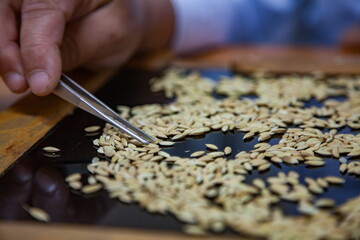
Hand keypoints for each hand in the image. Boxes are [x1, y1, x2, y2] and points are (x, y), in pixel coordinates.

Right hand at [0, 0, 165, 95]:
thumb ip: (77, 48)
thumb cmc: (121, 20)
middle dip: (9, 50)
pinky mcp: (25, 6)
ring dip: (6, 53)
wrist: (123, 13)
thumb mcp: (111, 34)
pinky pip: (7, 25)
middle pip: (7, 8)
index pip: (42, 10)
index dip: (36, 49)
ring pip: (2, 18)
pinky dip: (10, 51)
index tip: (40, 84)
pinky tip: (20, 71)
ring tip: (21, 82)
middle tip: (21, 84)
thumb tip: (41, 74)